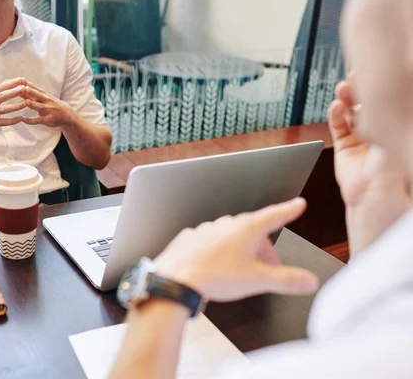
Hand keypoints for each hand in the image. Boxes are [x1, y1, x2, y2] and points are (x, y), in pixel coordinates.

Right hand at [0, 78, 28, 133]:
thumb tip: (7, 82)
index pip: (1, 87)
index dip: (12, 83)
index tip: (22, 79)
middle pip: (3, 96)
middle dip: (15, 92)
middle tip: (26, 87)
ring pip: (4, 109)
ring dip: (16, 106)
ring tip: (27, 103)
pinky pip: (2, 122)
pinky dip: (12, 120)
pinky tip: (20, 118)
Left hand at [20, 81, 75, 127]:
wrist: (67, 114)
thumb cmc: (51, 104)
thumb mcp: (43, 97)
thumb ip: (31, 94)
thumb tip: (18, 87)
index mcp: (44, 94)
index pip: (34, 87)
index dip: (27, 84)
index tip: (18, 79)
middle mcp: (46, 100)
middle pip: (38, 95)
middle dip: (31, 91)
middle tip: (23, 87)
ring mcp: (47, 110)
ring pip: (39, 106)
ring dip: (33, 104)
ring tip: (26, 102)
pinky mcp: (47, 119)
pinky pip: (38, 120)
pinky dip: (31, 120)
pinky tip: (23, 119)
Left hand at [154, 198, 319, 302]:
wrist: (175, 279)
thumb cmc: (214, 276)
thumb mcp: (258, 280)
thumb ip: (287, 280)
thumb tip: (310, 281)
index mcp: (247, 229)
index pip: (275, 215)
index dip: (289, 210)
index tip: (298, 204)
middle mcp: (227, 224)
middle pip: (255, 232)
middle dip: (265, 249)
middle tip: (270, 269)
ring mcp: (208, 229)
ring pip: (232, 237)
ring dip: (242, 251)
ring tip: (241, 272)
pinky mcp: (192, 238)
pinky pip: (211, 243)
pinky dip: (219, 253)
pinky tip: (217, 267)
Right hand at [328, 80, 407, 207]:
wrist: (374, 194)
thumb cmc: (392, 169)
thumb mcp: (395, 134)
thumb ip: (387, 115)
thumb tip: (389, 95)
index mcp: (393, 127)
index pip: (386, 101)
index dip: (380, 87)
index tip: (376, 71)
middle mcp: (377, 130)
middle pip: (367, 104)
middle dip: (361, 89)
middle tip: (356, 74)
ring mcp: (360, 137)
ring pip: (351, 112)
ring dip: (347, 98)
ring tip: (343, 87)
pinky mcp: (344, 145)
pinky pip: (338, 125)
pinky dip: (335, 114)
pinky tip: (336, 106)